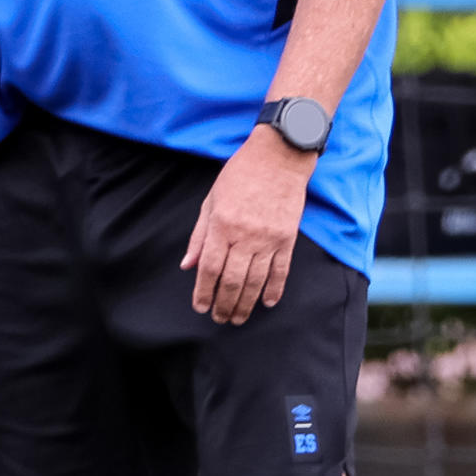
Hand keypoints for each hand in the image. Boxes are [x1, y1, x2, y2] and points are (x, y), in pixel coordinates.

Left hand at [181, 131, 311, 325]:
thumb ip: (199, 235)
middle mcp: (245, 235)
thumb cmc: (240, 174)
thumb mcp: (211, 200)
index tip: (200, 307)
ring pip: (255, 281)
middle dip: (224, 304)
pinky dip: (274, 289)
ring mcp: (268, 238)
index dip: (203, 291)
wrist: (279, 156)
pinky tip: (267, 303)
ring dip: (245, 303)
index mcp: (222, 225)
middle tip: (219, 319)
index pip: (210, 268)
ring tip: (238, 318)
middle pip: (232, 280)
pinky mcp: (287, 238)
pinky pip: (281, 270)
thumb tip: (188, 266)